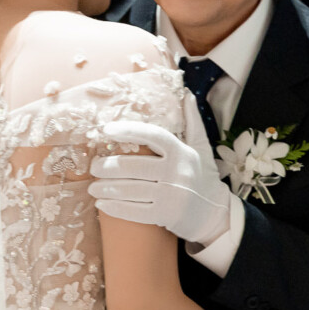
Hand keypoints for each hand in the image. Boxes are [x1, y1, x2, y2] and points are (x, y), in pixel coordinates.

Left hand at [89, 121, 232, 244]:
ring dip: (105, 188)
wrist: (215, 214)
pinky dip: (114, 208)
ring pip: (130, 190)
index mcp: (182, 152)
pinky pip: (134, 212)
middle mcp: (178, 172)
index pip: (152, 135)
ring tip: (92, 187)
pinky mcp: (166, 215)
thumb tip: (187, 94)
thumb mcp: (201, 149)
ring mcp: (172, 196)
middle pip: (133, 166)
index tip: (106, 129)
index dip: (128, 131)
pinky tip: (102, 204)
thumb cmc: (203, 177)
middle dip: (107, 167)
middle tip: (94, 167)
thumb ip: (193, 122)